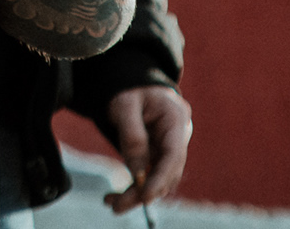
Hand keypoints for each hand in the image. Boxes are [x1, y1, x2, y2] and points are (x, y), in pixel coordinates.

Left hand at [104, 86, 192, 211]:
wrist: (133, 83)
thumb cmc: (130, 89)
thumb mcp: (125, 105)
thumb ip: (132, 135)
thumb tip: (137, 172)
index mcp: (176, 118)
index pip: (174, 154)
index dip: (161, 178)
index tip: (145, 196)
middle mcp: (178, 136)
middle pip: (167, 172)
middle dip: (144, 192)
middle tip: (118, 205)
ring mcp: (170, 147)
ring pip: (159, 178)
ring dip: (138, 194)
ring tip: (112, 202)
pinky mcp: (159, 155)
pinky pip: (150, 175)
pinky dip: (135, 187)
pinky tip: (117, 196)